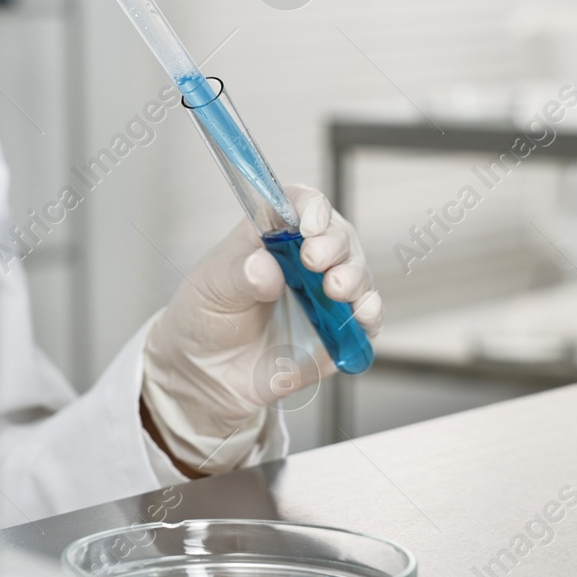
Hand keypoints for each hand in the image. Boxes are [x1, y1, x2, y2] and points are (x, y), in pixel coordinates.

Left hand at [142, 184, 381, 473]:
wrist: (206, 372)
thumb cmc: (206, 316)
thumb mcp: (211, 288)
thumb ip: (239, 275)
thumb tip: (266, 268)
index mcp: (274, 233)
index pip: (301, 204)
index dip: (311, 207)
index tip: (308, 225)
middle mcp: (307, 258)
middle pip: (338, 236)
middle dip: (334, 245)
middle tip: (315, 260)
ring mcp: (326, 294)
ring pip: (357, 274)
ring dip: (355, 277)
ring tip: (337, 288)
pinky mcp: (338, 332)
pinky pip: (365, 320)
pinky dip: (370, 314)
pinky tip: (363, 314)